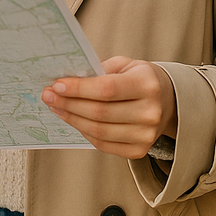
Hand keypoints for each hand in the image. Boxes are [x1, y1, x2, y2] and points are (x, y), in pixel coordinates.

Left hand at [42, 56, 176, 158]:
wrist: (168, 100)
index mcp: (147, 84)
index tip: (56, 85)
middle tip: (48, 96)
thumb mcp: (125, 65)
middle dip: (69, 104)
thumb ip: (98, 70)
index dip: (79, 89)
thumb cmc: (140, 78)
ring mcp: (146, 134)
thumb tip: (65, 80)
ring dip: (72, 119)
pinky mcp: (139, 150)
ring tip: (56, 107)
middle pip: (100, 112)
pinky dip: (84, 132)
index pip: (107, 89)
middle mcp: (150, 112)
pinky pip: (103, 144)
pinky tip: (73, 119)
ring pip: (98, 131)